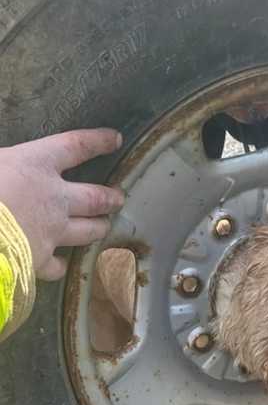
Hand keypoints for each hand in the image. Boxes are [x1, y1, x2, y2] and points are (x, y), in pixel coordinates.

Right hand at [0, 128, 123, 279]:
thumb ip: (6, 161)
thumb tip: (4, 161)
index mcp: (36, 163)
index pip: (76, 146)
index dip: (98, 141)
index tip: (115, 139)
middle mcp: (54, 197)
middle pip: (95, 197)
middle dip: (111, 197)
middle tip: (119, 198)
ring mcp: (51, 230)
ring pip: (89, 230)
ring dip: (100, 227)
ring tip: (105, 225)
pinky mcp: (41, 259)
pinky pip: (59, 265)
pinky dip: (62, 264)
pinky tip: (61, 264)